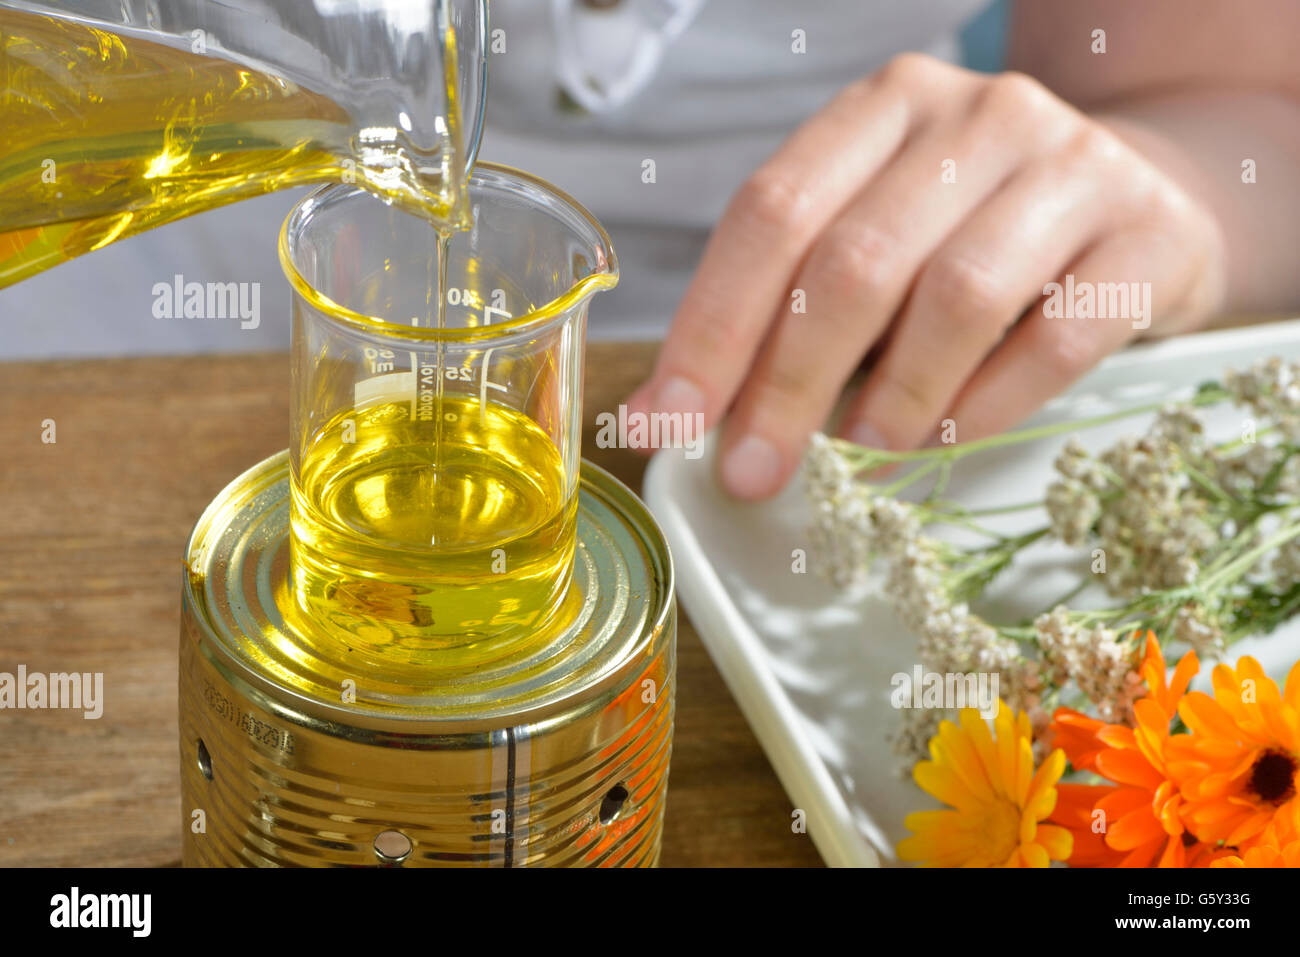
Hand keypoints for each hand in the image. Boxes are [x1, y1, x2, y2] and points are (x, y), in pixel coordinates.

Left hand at [624, 54, 1224, 498]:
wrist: (1143, 198)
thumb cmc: (974, 234)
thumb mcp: (877, 240)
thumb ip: (788, 308)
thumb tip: (679, 419)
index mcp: (883, 108)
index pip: (772, 213)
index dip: (712, 327)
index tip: (669, 423)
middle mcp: (977, 116)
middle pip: (854, 261)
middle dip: (785, 385)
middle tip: (753, 472)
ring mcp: (1073, 166)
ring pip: (955, 298)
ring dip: (891, 399)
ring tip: (860, 454)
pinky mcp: (1150, 233)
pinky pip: (1055, 338)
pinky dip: (986, 406)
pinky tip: (947, 440)